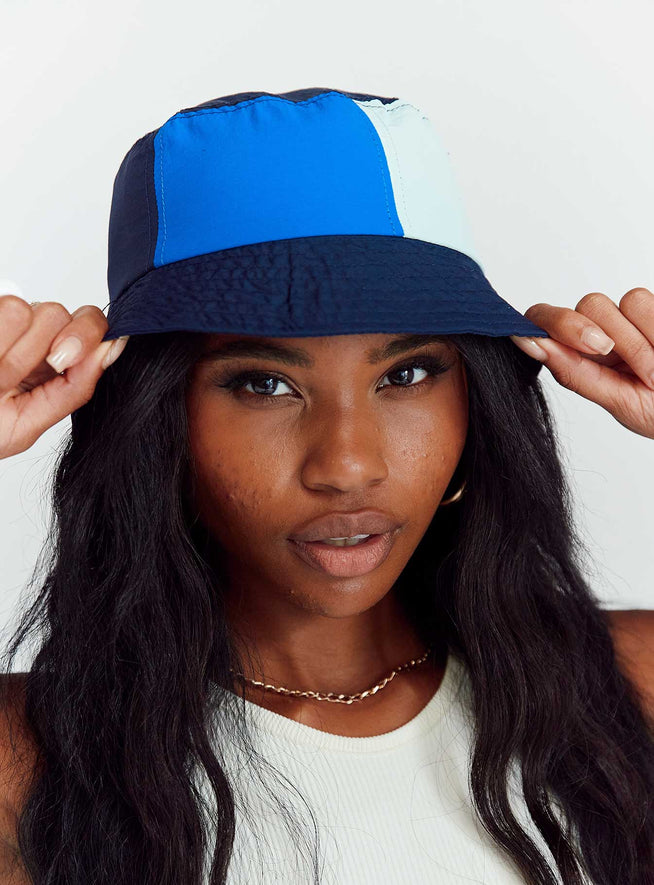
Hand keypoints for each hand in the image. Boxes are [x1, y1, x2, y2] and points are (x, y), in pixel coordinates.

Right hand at [0, 294, 128, 458]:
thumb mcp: (25, 424)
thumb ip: (73, 390)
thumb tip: (114, 349)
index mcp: (53, 360)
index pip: (90, 324)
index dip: (82, 337)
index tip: (59, 359)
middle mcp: (30, 332)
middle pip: (56, 313)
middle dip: (34, 349)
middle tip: (6, 375)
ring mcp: (2, 318)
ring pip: (24, 307)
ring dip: (5, 346)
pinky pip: (5, 304)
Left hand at [509, 287, 653, 439]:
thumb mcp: (616, 400)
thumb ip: (573, 371)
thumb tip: (527, 342)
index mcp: (582, 352)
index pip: (546, 317)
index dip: (553, 322)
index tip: (579, 346)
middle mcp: (606, 327)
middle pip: (588, 305)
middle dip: (615, 339)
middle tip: (637, 372)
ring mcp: (637, 315)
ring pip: (625, 301)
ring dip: (640, 343)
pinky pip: (644, 302)